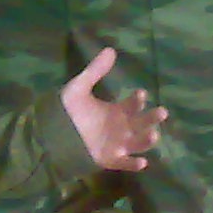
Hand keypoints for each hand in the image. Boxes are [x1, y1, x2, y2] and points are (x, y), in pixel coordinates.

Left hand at [60, 47, 166, 172]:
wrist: (50, 133)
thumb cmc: (67, 110)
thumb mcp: (79, 88)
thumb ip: (95, 71)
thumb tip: (110, 49)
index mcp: (117, 111)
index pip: (132, 104)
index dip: (137, 99)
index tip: (140, 93)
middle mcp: (121, 128)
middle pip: (141, 123)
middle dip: (152, 118)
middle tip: (162, 112)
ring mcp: (117, 145)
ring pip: (138, 143)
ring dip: (147, 140)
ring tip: (154, 134)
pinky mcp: (109, 160)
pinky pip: (124, 163)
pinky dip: (133, 164)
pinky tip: (141, 162)